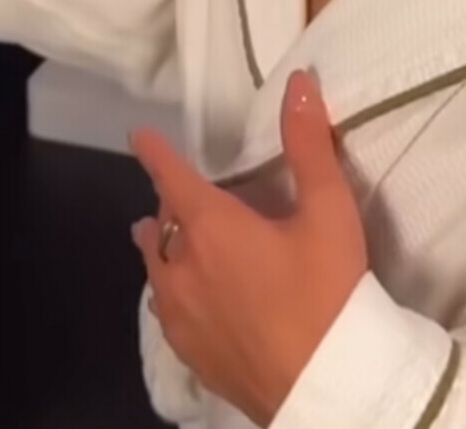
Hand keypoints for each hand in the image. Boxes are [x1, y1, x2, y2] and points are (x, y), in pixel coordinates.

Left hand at [130, 69, 369, 426]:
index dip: (154, 152)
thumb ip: (309, 143)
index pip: (171, 176)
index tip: (136, 135)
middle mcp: (183, 268)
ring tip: (163, 239)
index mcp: (211, 226)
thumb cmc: (328, 289)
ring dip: (161, 247)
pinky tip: (183, 300)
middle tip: (183, 191)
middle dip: (169, 201)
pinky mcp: (192, 355)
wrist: (327, 384)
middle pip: (161, 223)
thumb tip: (299, 81)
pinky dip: (168, 291)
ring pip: (155, 270)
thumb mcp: (328, 209)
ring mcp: (182, 317)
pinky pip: (165, 312)